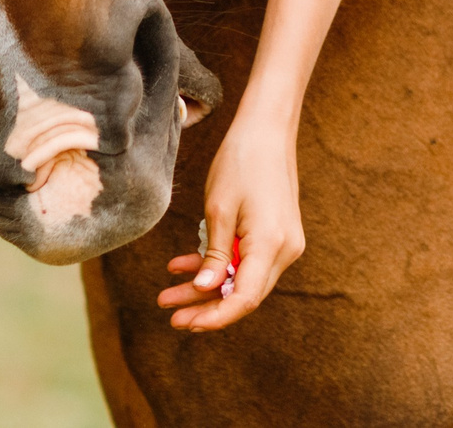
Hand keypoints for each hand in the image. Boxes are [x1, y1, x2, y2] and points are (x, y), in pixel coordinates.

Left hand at [158, 119, 304, 330]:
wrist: (267, 130)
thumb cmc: (241, 161)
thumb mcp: (218, 209)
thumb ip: (215, 255)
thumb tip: (204, 290)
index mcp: (272, 244)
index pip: (245, 298)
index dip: (216, 317)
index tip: (187, 323)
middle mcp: (284, 250)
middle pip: (244, 293)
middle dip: (205, 307)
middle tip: (171, 317)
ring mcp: (283, 243)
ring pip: (242, 278)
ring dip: (206, 288)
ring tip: (168, 294)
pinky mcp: (276, 235)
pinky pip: (246, 260)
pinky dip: (218, 265)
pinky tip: (183, 266)